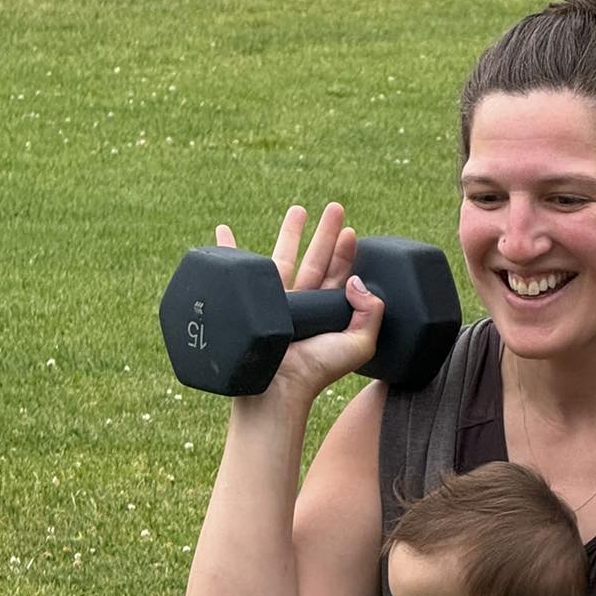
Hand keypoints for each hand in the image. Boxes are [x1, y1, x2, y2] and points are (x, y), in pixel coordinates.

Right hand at [213, 202, 385, 398]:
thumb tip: (358, 280)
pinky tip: (224, 231)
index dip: (346, 253)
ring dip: (290, 233)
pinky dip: (230, 250)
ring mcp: (275, 302)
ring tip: (298, 209)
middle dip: (326, 233)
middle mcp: (302, 304)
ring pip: (283, 258)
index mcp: (325, 312)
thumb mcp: (359, 345)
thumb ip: (371, 313)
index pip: (339, 275)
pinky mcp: (251, 302)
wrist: (277, 388)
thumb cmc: (316, 373)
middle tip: (336, 208)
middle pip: (315, 259)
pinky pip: (238, 270)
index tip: (352, 232)